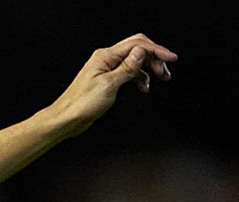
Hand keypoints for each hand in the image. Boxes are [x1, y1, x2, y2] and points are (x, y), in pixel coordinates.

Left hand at [45, 34, 176, 138]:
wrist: (67, 118)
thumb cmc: (81, 104)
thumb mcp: (109, 85)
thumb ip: (127, 68)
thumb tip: (141, 52)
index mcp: (105, 56)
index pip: (137, 45)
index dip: (157, 50)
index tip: (171, 58)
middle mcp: (106, 59)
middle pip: (137, 50)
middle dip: (154, 58)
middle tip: (165, 73)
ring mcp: (107, 69)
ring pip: (134, 62)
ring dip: (148, 69)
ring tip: (159, 79)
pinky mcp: (107, 80)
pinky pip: (128, 73)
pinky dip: (139, 78)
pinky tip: (143, 87)